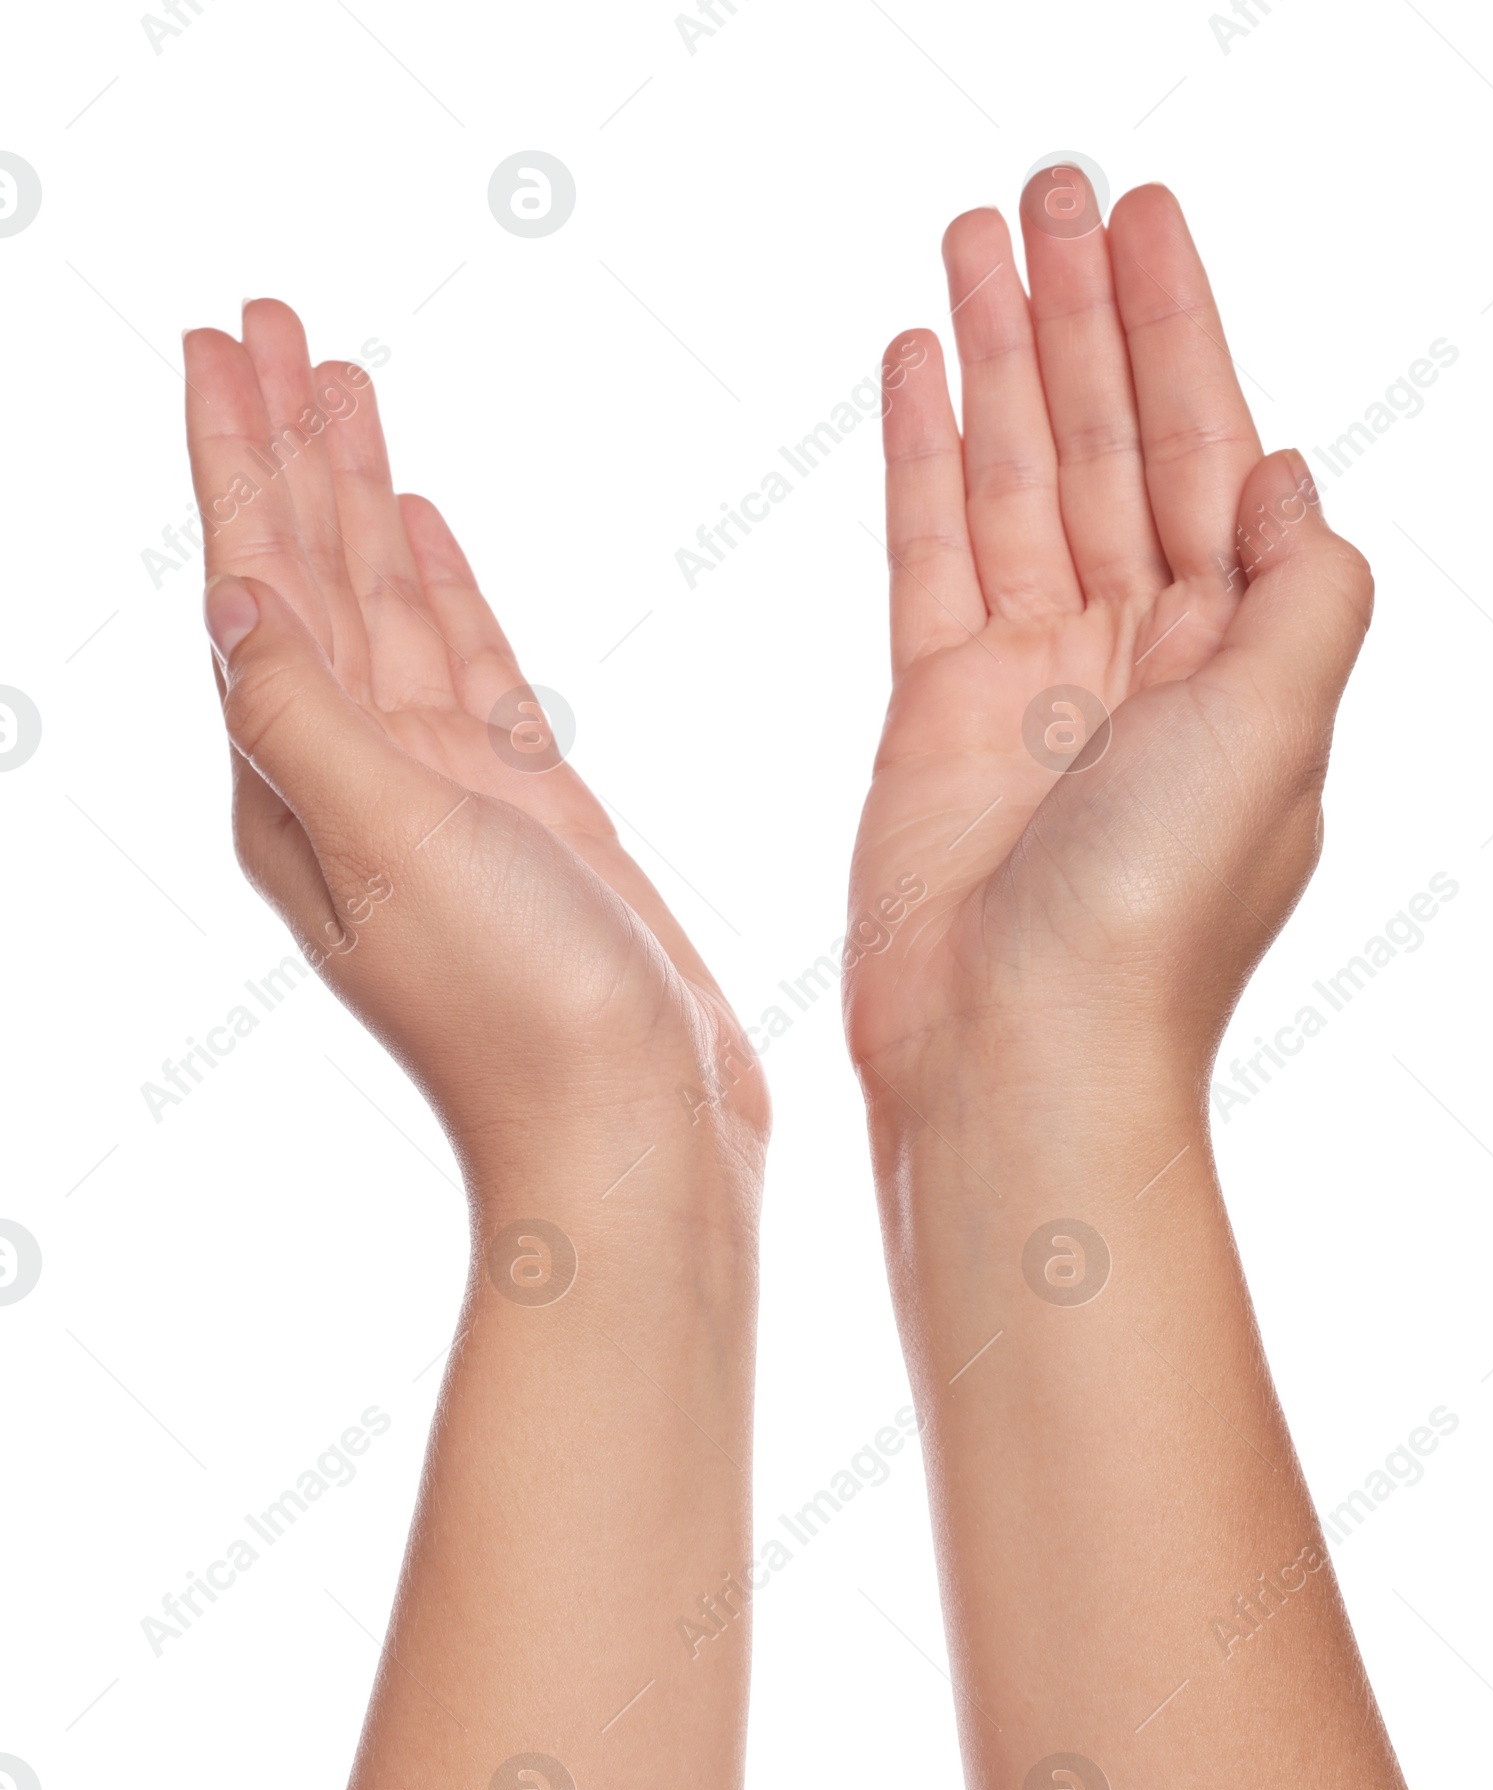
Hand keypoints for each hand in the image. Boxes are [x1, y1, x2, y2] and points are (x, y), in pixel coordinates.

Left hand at [184, 304, 766, 1182]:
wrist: (633, 1132)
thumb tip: (227, 593)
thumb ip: (308, 717)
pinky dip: (442, 590)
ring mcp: (443, 793)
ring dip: (360, 496)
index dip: (236, 456)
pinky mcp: (526, 810)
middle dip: (288, 446)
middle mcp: (355, 778)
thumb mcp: (393, 849)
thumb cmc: (519, 1013)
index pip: (254, 581)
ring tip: (344, 387)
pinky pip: (465, 665)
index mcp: (299, 782)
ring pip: (386, 606)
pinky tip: (428, 530)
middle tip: (272, 319)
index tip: (224, 339)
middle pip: (308, 574)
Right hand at [845, 175, 1373, 1090]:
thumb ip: (1298, 589)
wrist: (1017, 1054)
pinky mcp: (934, 709)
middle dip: (1080, 314)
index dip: (1178, 331)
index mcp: (1236, 655)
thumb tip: (1281, 470)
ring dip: (997, 357)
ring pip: (1012, 478)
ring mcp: (1031, 677)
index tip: (1143, 217)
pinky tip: (920, 368)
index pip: (1206, 451)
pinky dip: (923, 457)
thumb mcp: (1278, 731)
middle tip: (1048, 184)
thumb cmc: (1155, 918)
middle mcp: (1138, 653)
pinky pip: (929, 550)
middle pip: (1104, 443)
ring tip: (971, 237)